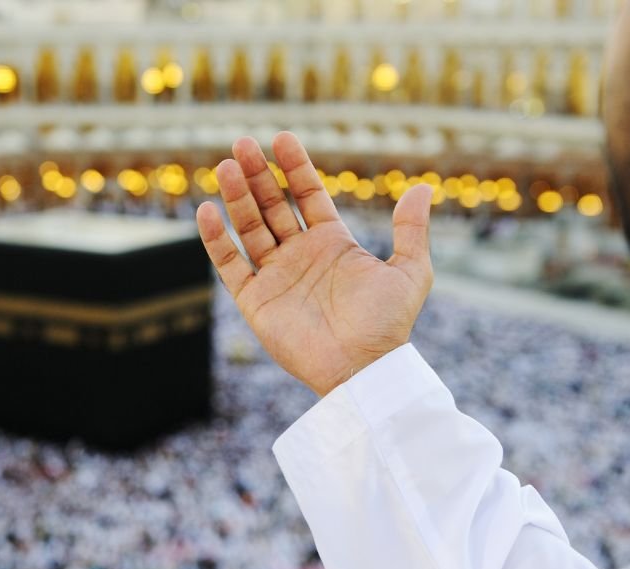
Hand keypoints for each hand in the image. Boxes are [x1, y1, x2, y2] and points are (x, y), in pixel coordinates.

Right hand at [196, 132, 433, 396]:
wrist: (362, 368)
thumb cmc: (387, 324)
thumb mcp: (410, 271)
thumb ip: (411, 229)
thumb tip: (422, 188)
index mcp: (333, 243)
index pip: (307, 195)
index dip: (295, 167)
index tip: (282, 138)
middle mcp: (300, 256)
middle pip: (273, 205)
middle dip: (258, 174)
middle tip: (243, 143)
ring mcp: (276, 276)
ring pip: (249, 228)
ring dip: (237, 198)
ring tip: (226, 167)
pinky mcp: (255, 301)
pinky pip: (231, 264)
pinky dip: (216, 239)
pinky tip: (207, 210)